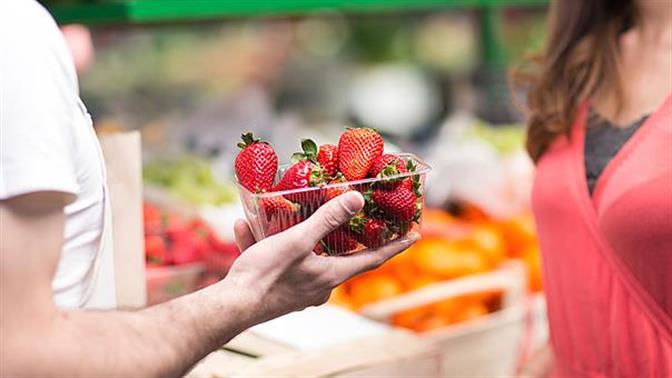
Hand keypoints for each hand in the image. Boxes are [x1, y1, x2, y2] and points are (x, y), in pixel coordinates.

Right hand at [223, 191, 419, 323]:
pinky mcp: (279, 290)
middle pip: (340, 256)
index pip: (373, 259)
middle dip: (341, 234)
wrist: (230, 306)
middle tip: (349, 215)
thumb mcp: (298, 240)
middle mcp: (320, 285)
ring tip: (277, 214)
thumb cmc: (265, 275)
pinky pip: (278, 261)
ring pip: (303, 255)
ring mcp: (300, 290)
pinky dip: (266, 244)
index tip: (413, 235)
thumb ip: (327, 219)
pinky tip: (245, 227)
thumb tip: (356, 200)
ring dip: (291, 233)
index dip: (395, 245)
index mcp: (332, 275)